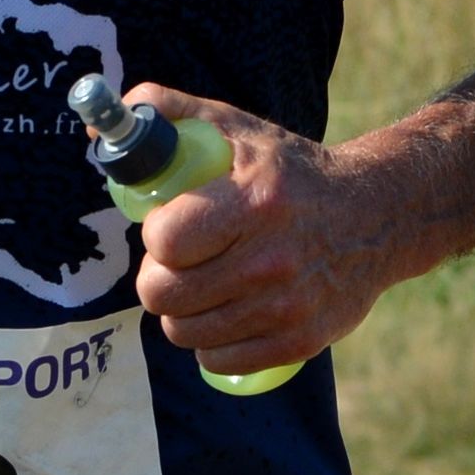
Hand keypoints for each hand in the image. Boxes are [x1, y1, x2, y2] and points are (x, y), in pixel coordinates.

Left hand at [122, 83, 403, 377]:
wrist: (378, 215)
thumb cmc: (291, 170)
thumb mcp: (237, 128)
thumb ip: (168, 114)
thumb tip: (97, 129)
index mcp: (255, 201)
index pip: (167, 241)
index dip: (156, 235)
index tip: (169, 226)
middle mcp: (272, 259)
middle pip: (164, 295)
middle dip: (157, 277)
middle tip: (175, 262)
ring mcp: (287, 306)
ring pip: (184, 332)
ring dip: (180, 311)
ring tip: (200, 285)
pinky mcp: (299, 341)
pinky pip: (217, 360)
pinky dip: (210, 342)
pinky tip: (224, 312)